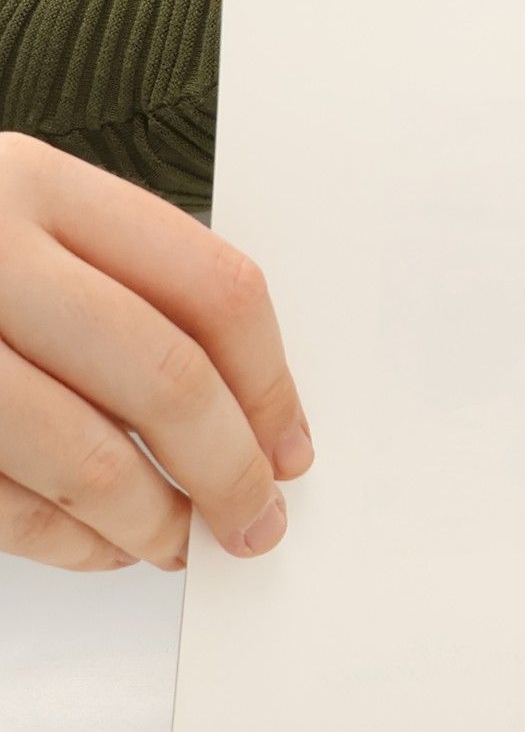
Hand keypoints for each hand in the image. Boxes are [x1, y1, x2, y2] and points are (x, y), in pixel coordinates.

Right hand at [0, 134, 311, 571]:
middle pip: (164, 377)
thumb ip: (121, 293)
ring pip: (84, 458)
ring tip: (174, 543)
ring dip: (150, 522)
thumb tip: (248, 420)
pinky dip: (65, 544)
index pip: (211, 288)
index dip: (272, 386)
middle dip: (228, 471)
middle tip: (255, 522)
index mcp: (35, 186)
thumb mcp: (20, 223)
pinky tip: (95, 546)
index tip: (290, 449)